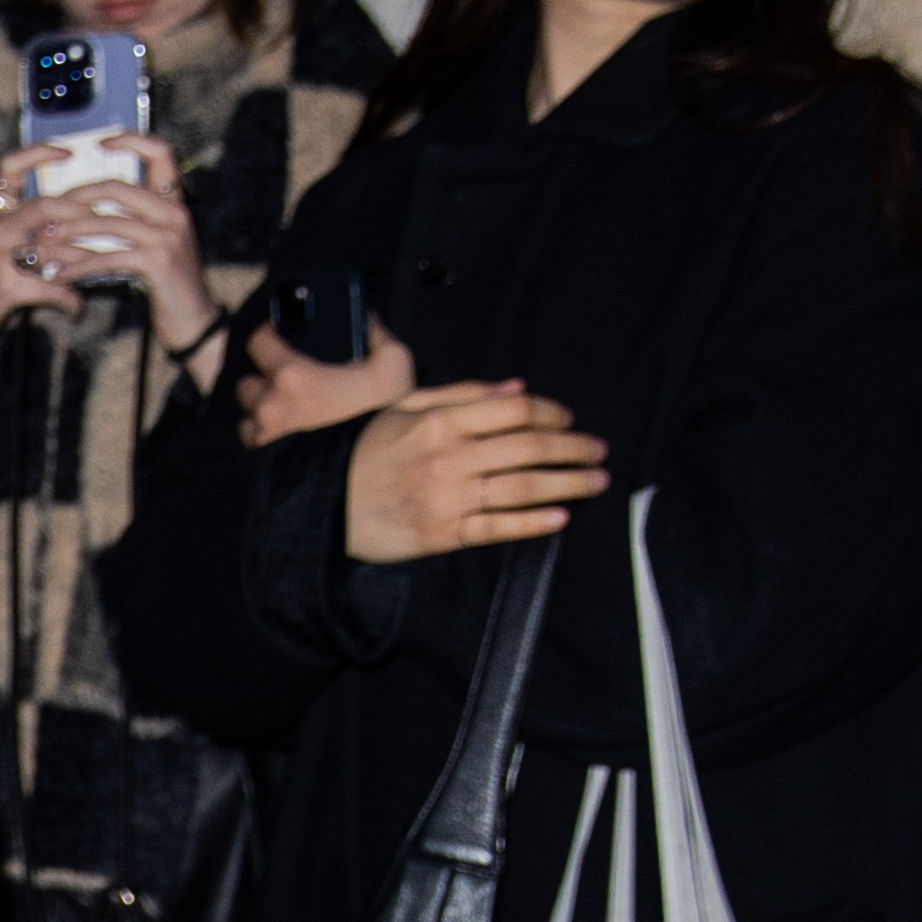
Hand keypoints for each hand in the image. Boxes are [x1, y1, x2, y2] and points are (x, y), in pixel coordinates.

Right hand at [0, 170, 90, 414]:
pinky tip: (78, 309)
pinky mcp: (7, 288)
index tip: (69, 152)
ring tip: (103, 268)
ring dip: (85, 260)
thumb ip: (31, 237)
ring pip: (54, 246)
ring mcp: (0, 258)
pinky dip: (71, 300)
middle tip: (104, 220)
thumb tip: (74, 231)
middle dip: (81, 211)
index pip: (11, 168)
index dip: (39, 153)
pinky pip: (53, 288)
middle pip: (45, 205)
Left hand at [3, 135, 218, 358]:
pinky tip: (59, 273)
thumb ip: (134, 222)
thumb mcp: (156, 244)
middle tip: (49, 211)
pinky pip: (107, 257)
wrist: (193, 321)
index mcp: (174, 202)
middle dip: (77, 198)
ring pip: (106, 223)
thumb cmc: (168, 285)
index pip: (160, 152)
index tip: (100, 143)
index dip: (131, 140)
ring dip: (69, 235)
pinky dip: (78, 265)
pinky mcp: (158, 262)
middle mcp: (174, 213)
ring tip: (43, 245)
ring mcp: (168, 236)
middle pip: (117, 188)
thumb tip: (90, 209)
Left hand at [238, 310, 417, 447]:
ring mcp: (265, 435)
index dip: (267, 336)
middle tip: (287, 382)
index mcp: (293, 375)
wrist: (379, 467)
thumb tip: (364, 315)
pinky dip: (262, 435)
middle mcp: (270, 404)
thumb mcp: (393, 364)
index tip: (277, 337)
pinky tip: (283, 432)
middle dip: (263, 379)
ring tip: (284, 410)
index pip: (257, 342)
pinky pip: (252, 440)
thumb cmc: (382, 416)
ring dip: (260, 409)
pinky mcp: (266, 460)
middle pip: (247, 382)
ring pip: (246, 413)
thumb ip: (376, 332)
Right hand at [343, 383, 609, 563]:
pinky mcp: (443, 533)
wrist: (323, 506)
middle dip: (572, 448)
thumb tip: (515, 387)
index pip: (513, 410)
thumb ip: (461, 394)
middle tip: (598, 451)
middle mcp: (449, 457)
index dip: (551, 413)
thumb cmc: (364, 454)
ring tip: (596, 481)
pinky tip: (560, 517)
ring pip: (522, 487)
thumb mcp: (403, 408)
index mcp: (441, 420)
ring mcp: (448, 497)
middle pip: (528, 447)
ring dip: (567, 483)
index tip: (570, 420)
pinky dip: (533, 523)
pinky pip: (497, 527)